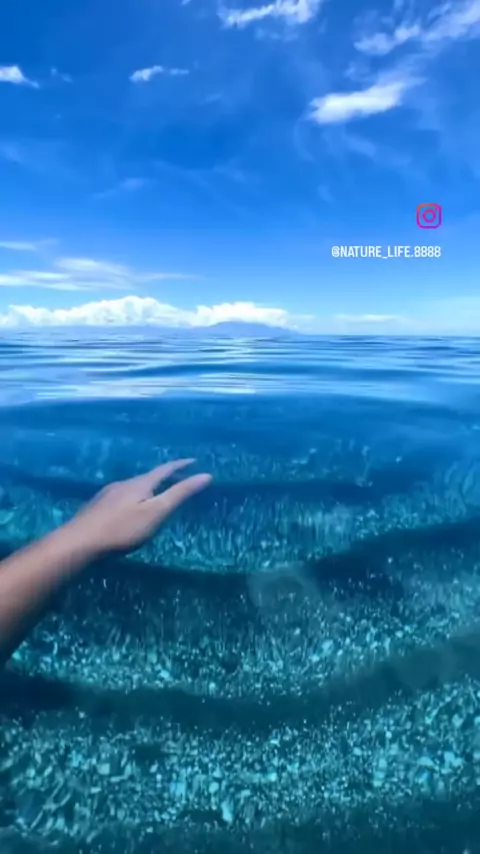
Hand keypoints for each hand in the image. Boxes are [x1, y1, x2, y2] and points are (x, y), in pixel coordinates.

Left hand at [65, 459, 210, 556]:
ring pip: (134, 486)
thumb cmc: (122, 529)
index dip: (181, 464)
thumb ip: (180, 494)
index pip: (165, 469)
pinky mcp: (98, 507)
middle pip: (149, 476)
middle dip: (165, 476)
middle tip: (180, 477)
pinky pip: (122, 496)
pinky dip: (134, 497)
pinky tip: (130, 509)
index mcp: (141, 483)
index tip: (194, 460)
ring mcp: (108, 494)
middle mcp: (124, 483)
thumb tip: (206, 475)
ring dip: (149, 487)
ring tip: (157, 494)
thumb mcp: (157, 512)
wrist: (79, 542)